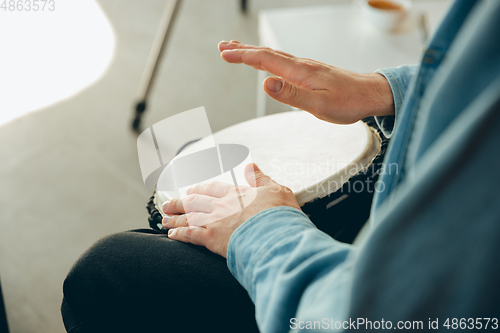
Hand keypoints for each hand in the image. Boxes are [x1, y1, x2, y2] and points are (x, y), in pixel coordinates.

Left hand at [161, 163, 299, 257]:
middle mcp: (222, 206)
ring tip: (164, 218)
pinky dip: (179, 234)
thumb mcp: (276, 189)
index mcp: (237, 193)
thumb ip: (260, 179)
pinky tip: (171, 234)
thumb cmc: (280, 214)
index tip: (192, 190)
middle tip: (169, 204)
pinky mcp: (212, 240)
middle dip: (180, 202)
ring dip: (175, 217)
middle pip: (195, 201)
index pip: (213, 188)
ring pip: (189, 217)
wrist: (277, 235)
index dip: (201, 189)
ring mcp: (215, 222)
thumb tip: (251, 166)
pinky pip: (190, 235)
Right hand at [218, 40, 393, 123]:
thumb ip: (291, 95)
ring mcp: (306, 67)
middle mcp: (301, 65)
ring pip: (274, 56)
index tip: (224, 54)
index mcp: (300, 72)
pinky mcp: (310, 72)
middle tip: (223, 47)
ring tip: (238, 51)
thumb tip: (266, 83)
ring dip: (253, 53)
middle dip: (242, 50)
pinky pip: (283, 61)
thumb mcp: (319, 105)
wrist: (370, 93)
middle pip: (266, 54)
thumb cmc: (349, 102)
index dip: (243, 56)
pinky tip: (266, 63)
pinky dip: (267, 59)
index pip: (265, 60)